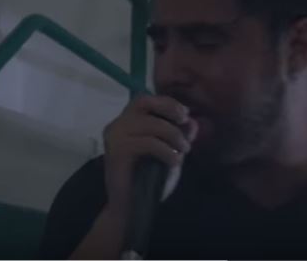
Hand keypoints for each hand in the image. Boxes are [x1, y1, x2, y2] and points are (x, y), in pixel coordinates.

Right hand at [102, 95, 197, 214]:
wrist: (131, 208)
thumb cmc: (150, 179)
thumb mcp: (171, 152)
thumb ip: (180, 135)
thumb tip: (192, 121)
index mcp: (127, 122)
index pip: (145, 99)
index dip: (167, 103)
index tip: (185, 116)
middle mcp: (117, 125)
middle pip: (143, 102)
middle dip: (168, 108)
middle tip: (184, 122)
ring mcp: (114, 137)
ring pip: (149, 123)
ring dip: (173, 135)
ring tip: (184, 150)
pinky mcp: (116, 152)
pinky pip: (147, 143)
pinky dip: (166, 151)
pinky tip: (174, 162)